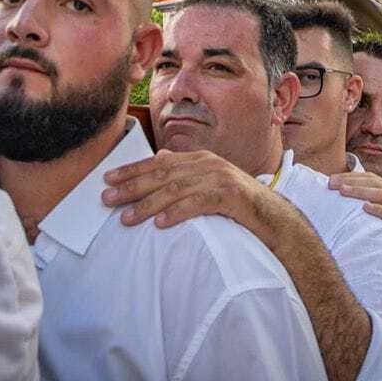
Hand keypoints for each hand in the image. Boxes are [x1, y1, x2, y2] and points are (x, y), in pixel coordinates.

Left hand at [102, 148, 276, 230]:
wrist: (274, 218)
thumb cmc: (237, 204)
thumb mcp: (209, 182)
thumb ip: (186, 170)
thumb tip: (162, 157)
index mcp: (199, 159)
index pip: (159, 162)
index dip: (132, 170)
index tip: (108, 179)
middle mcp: (208, 164)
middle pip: (163, 173)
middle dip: (132, 186)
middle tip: (107, 198)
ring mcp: (220, 178)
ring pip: (176, 189)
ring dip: (149, 204)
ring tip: (127, 218)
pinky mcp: (231, 196)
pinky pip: (199, 203)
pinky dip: (178, 212)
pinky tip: (162, 223)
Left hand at [329, 170, 381, 240]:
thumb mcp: (375, 218)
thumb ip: (362, 203)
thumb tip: (336, 193)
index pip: (370, 178)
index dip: (350, 176)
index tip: (331, 180)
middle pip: (375, 183)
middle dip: (352, 181)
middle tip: (332, 184)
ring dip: (361, 191)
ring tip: (343, 191)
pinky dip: (379, 209)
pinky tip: (365, 207)